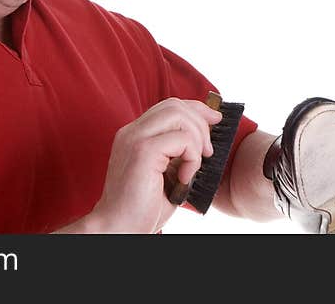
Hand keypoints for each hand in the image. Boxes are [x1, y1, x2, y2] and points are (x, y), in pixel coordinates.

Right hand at [89, 97, 221, 232]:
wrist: (119, 229)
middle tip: (208, 151)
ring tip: (195, 166)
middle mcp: (132, 131)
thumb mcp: (166, 173)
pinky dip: (192, 157)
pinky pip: (181, 139)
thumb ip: (178, 153)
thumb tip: (205, 140)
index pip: (168, 106)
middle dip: (201, 122)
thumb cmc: (143, 209)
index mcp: (135, 135)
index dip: (196, 109)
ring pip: (178, 114)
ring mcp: (135, 138)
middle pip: (175, 104)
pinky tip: (184, 178)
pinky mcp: (143, 151)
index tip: (215, 120)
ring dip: (197, 138)